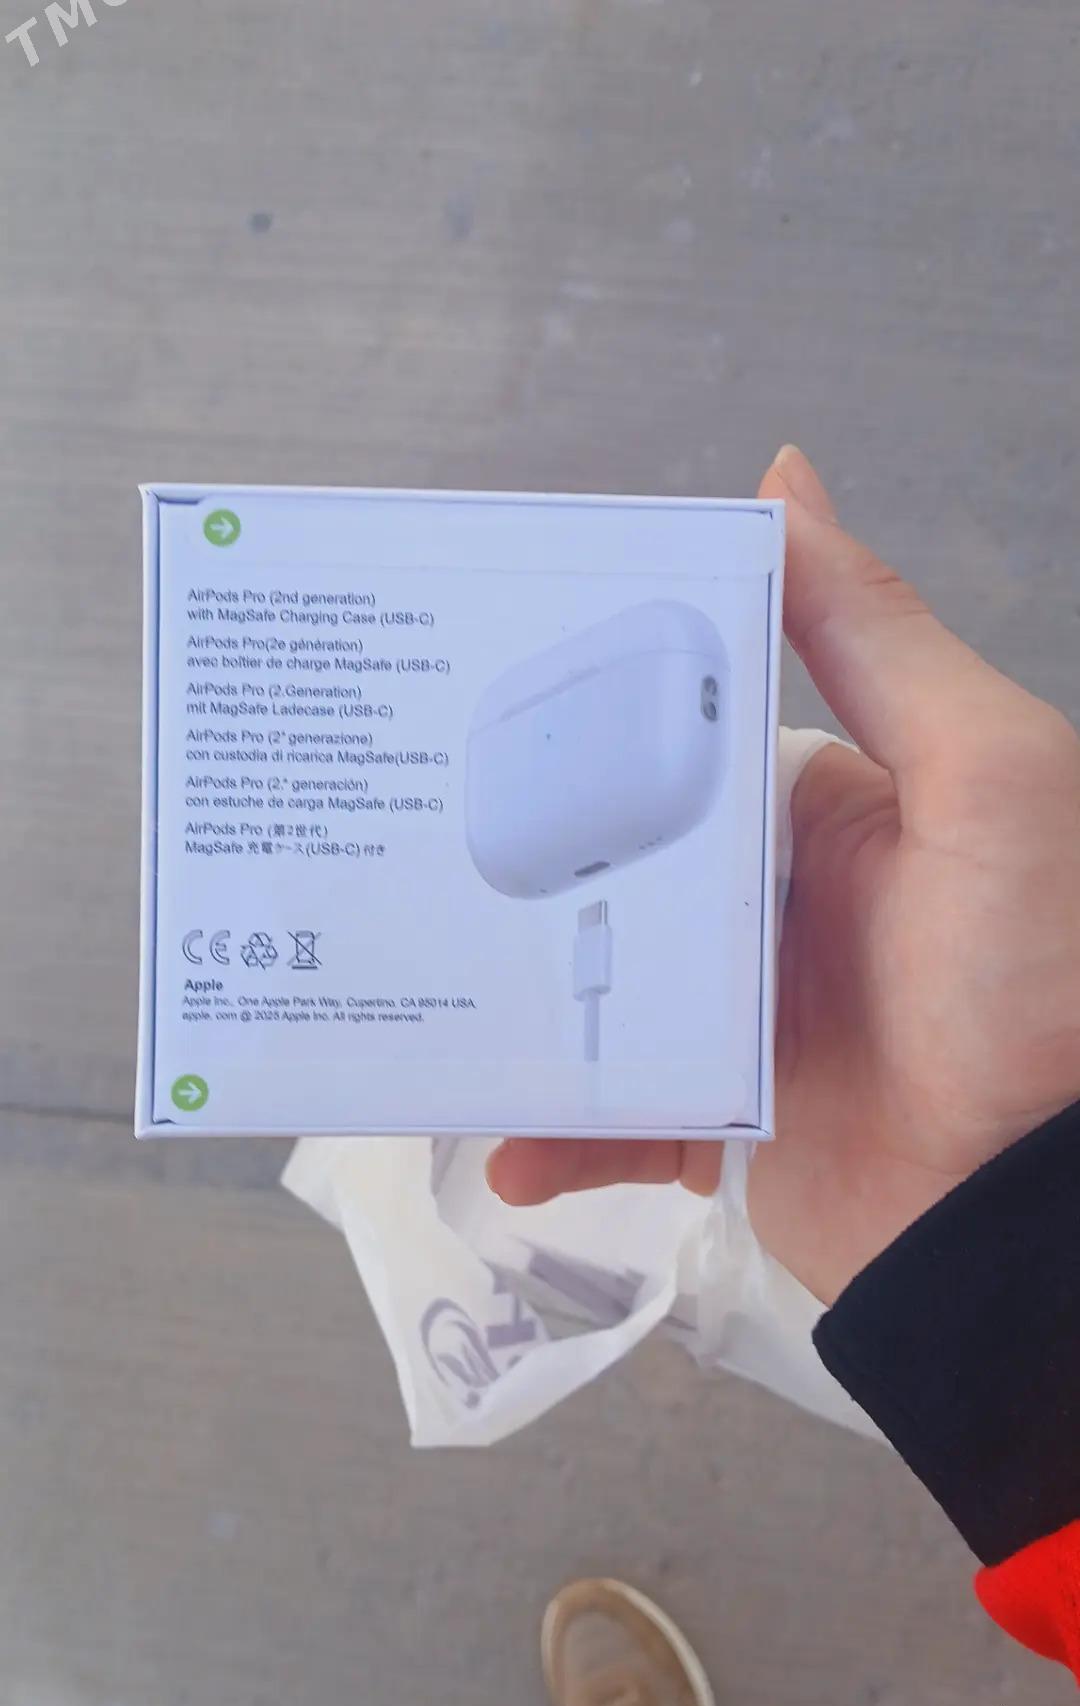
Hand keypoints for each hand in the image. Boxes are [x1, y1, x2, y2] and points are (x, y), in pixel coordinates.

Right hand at [487, 447, 1079, 1305]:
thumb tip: (782, 479)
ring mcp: (740, 1018)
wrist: (1024, 1214)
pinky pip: (612, 1118)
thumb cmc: (1028, 979)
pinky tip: (504, 1149)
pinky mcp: (720, 1119)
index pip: (681, 736)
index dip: (586, 712)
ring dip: (514, 1012)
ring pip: (594, 992)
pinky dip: (554, 1137)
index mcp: (825, 805)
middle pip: (614, 867)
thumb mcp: (984, 774)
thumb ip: (876, 638)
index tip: (472, 690)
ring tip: (421, 1011)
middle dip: (517, 870)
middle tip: (397, 852)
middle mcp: (774, 905)